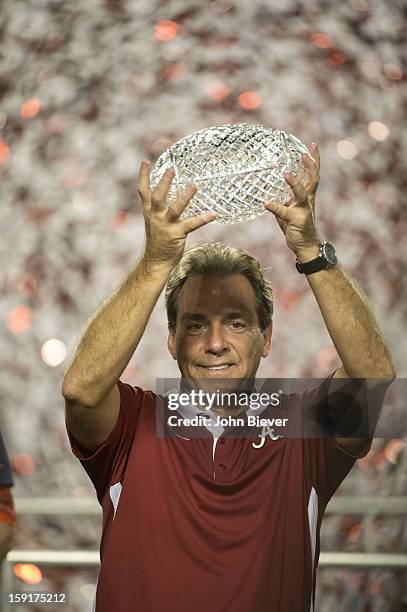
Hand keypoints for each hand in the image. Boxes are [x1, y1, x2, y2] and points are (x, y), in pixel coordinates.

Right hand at [137, 161, 216, 267]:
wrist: (156, 261)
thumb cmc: (158, 239)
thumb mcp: (153, 220)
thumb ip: (157, 207)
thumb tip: (166, 190)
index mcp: (149, 211)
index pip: (143, 191)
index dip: (144, 175)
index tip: (146, 161)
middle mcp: (155, 216)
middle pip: (157, 196)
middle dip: (164, 182)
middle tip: (172, 169)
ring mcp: (166, 225)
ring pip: (174, 209)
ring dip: (184, 197)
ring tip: (193, 186)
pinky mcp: (177, 234)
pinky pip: (191, 224)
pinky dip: (203, 219)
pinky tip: (213, 214)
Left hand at [264, 143, 320, 258]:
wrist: (306, 246)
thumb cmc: (296, 227)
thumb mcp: (288, 209)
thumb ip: (282, 198)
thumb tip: (266, 189)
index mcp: (307, 196)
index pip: (313, 174)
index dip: (314, 160)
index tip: (312, 145)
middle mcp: (308, 200)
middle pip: (312, 179)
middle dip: (309, 166)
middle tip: (303, 154)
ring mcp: (303, 210)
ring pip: (301, 194)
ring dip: (294, 183)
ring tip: (286, 174)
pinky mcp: (296, 221)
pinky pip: (284, 213)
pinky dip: (275, 207)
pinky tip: (266, 203)